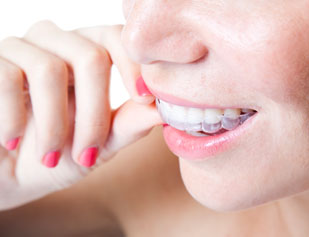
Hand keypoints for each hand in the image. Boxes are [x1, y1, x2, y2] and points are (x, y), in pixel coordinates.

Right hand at [0, 20, 161, 209]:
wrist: (5, 173)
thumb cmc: (57, 155)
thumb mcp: (99, 144)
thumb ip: (129, 124)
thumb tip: (165, 111)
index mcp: (87, 57)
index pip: (117, 39)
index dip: (133, 65)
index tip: (144, 98)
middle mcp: (57, 45)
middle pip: (89, 56)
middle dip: (92, 114)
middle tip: (86, 153)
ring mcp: (21, 50)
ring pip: (50, 69)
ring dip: (54, 125)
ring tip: (50, 157)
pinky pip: (8, 78)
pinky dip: (14, 118)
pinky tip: (12, 141)